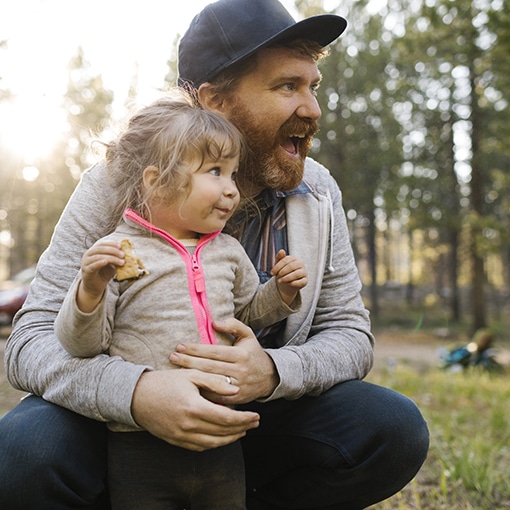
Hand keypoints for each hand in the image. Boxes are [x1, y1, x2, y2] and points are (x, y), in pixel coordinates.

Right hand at [78, 240, 124, 311]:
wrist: (95, 287)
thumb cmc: (103, 274)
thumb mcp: (111, 264)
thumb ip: (116, 258)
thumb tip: (127, 252)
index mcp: (94, 251)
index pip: (101, 243)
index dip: (111, 243)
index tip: (121, 246)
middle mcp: (88, 255)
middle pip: (100, 249)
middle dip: (113, 250)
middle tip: (123, 255)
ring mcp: (85, 263)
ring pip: (98, 257)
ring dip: (111, 258)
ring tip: (121, 262)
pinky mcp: (86, 271)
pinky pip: (93, 266)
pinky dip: (100, 263)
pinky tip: (107, 262)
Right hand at [131, 368, 259, 450]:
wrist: (137, 397)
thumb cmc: (165, 382)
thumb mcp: (191, 374)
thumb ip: (214, 382)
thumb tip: (235, 391)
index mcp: (194, 408)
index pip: (226, 418)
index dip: (243, 419)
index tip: (255, 415)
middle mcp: (188, 426)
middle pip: (222, 433)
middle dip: (242, 428)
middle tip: (255, 423)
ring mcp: (181, 436)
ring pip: (213, 444)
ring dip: (231, 439)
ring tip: (243, 430)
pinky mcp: (176, 441)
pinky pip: (200, 447)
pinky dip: (215, 444)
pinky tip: (223, 436)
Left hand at [169, 318, 279, 404]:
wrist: (270, 377)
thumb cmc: (253, 353)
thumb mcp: (248, 335)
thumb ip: (233, 325)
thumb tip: (214, 323)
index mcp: (240, 355)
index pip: (214, 351)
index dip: (196, 349)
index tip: (180, 346)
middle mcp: (239, 371)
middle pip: (209, 367)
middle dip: (188, 362)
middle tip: (172, 357)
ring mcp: (237, 387)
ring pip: (210, 382)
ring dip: (191, 377)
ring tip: (174, 371)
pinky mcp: (235, 399)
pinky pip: (215, 396)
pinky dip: (201, 392)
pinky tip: (187, 388)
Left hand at [271, 249, 307, 304]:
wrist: (287, 283)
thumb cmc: (283, 271)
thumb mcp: (279, 265)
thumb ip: (279, 258)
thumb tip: (281, 251)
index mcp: (294, 258)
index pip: (285, 260)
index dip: (277, 267)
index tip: (272, 273)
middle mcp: (300, 264)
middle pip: (291, 266)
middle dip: (282, 272)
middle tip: (277, 277)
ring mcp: (304, 272)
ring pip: (296, 274)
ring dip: (287, 278)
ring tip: (280, 281)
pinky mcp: (305, 281)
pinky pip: (301, 282)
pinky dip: (295, 283)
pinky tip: (290, 284)